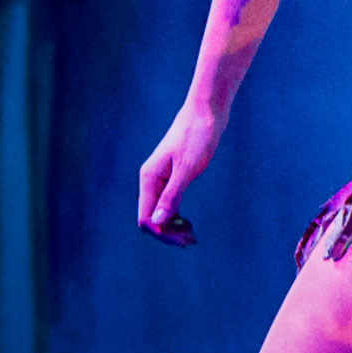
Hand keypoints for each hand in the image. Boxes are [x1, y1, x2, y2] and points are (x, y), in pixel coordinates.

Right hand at [137, 104, 220, 245]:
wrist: (207, 111)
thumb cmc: (197, 137)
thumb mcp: (186, 169)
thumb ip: (171, 196)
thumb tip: (156, 223)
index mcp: (149, 178)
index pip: (145, 218)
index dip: (161, 233)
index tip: (183, 239)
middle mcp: (151, 179)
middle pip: (151, 217)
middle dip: (167, 232)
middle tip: (190, 241)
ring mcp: (161, 177)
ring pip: (159, 210)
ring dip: (172, 226)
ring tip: (191, 236)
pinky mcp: (172, 174)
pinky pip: (168, 202)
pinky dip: (176, 215)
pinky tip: (188, 222)